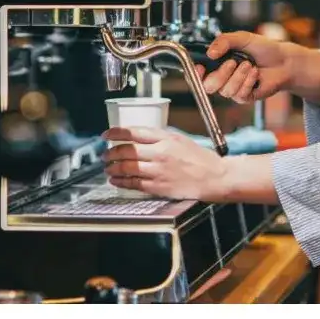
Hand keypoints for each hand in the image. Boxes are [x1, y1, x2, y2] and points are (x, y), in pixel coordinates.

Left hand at [102, 126, 228, 201]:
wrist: (214, 177)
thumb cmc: (200, 159)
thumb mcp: (180, 140)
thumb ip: (159, 138)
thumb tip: (137, 137)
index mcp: (166, 139)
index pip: (133, 132)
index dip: (115, 133)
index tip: (106, 135)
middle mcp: (161, 153)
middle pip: (126, 151)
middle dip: (110, 153)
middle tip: (105, 155)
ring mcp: (159, 171)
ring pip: (127, 168)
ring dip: (113, 168)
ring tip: (108, 168)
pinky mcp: (159, 186)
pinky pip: (134, 183)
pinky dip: (121, 182)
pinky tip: (116, 180)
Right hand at [196, 31, 291, 102]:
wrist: (282, 60)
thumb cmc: (263, 49)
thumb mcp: (242, 38)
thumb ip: (224, 41)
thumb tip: (210, 53)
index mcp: (218, 63)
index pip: (198, 73)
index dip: (195, 73)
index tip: (201, 67)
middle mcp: (223, 77)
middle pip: (208, 86)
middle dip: (221, 73)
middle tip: (234, 62)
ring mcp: (233, 88)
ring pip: (225, 91)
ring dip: (239, 76)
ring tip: (250, 65)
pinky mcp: (244, 97)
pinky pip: (239, 95)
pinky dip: (248, 82)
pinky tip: (255, 73)